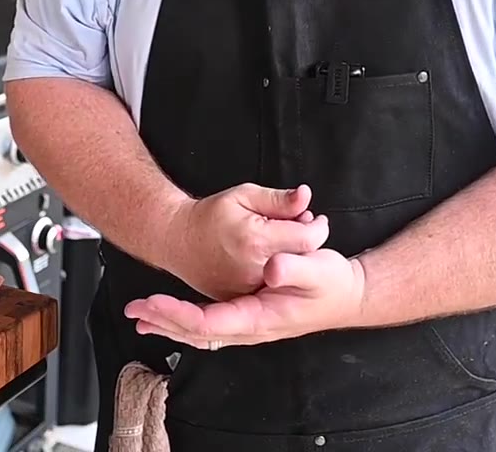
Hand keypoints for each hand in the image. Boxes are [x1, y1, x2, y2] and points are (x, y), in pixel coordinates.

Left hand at [127, 249, 367, 349]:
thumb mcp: (319, 268)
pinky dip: (184, 320)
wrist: (347, 295)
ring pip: (200, 332)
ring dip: (169, 323)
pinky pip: (209, 325)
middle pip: (197, 332)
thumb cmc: (333, 283)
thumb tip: (270, 268)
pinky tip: (168, 316)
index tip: (154, 303)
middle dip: (164, 320)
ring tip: (140, 316)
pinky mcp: (248, 317)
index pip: (211, 323)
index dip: (179, 314)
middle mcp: (250, 327)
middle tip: (134, 309)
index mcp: (261, 317)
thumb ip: (295, 266)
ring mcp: (248, 325)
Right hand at [162, 183, 329, 299]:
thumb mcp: (244, 196)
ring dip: (291, 257)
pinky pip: (271, 287)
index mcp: (257, 240)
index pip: (308, 238)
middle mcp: (255, 269)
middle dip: (305, 240)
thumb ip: (278, 199)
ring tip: (277, 241)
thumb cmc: (210, 215)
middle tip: (297, 225)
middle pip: (301, 258)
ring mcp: (248, 289)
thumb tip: (306, 197)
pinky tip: (266, 258)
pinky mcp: (243, 300)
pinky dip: (275, 272)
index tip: (312, 218)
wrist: (179, 241)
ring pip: (288, 275)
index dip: (317, 226)